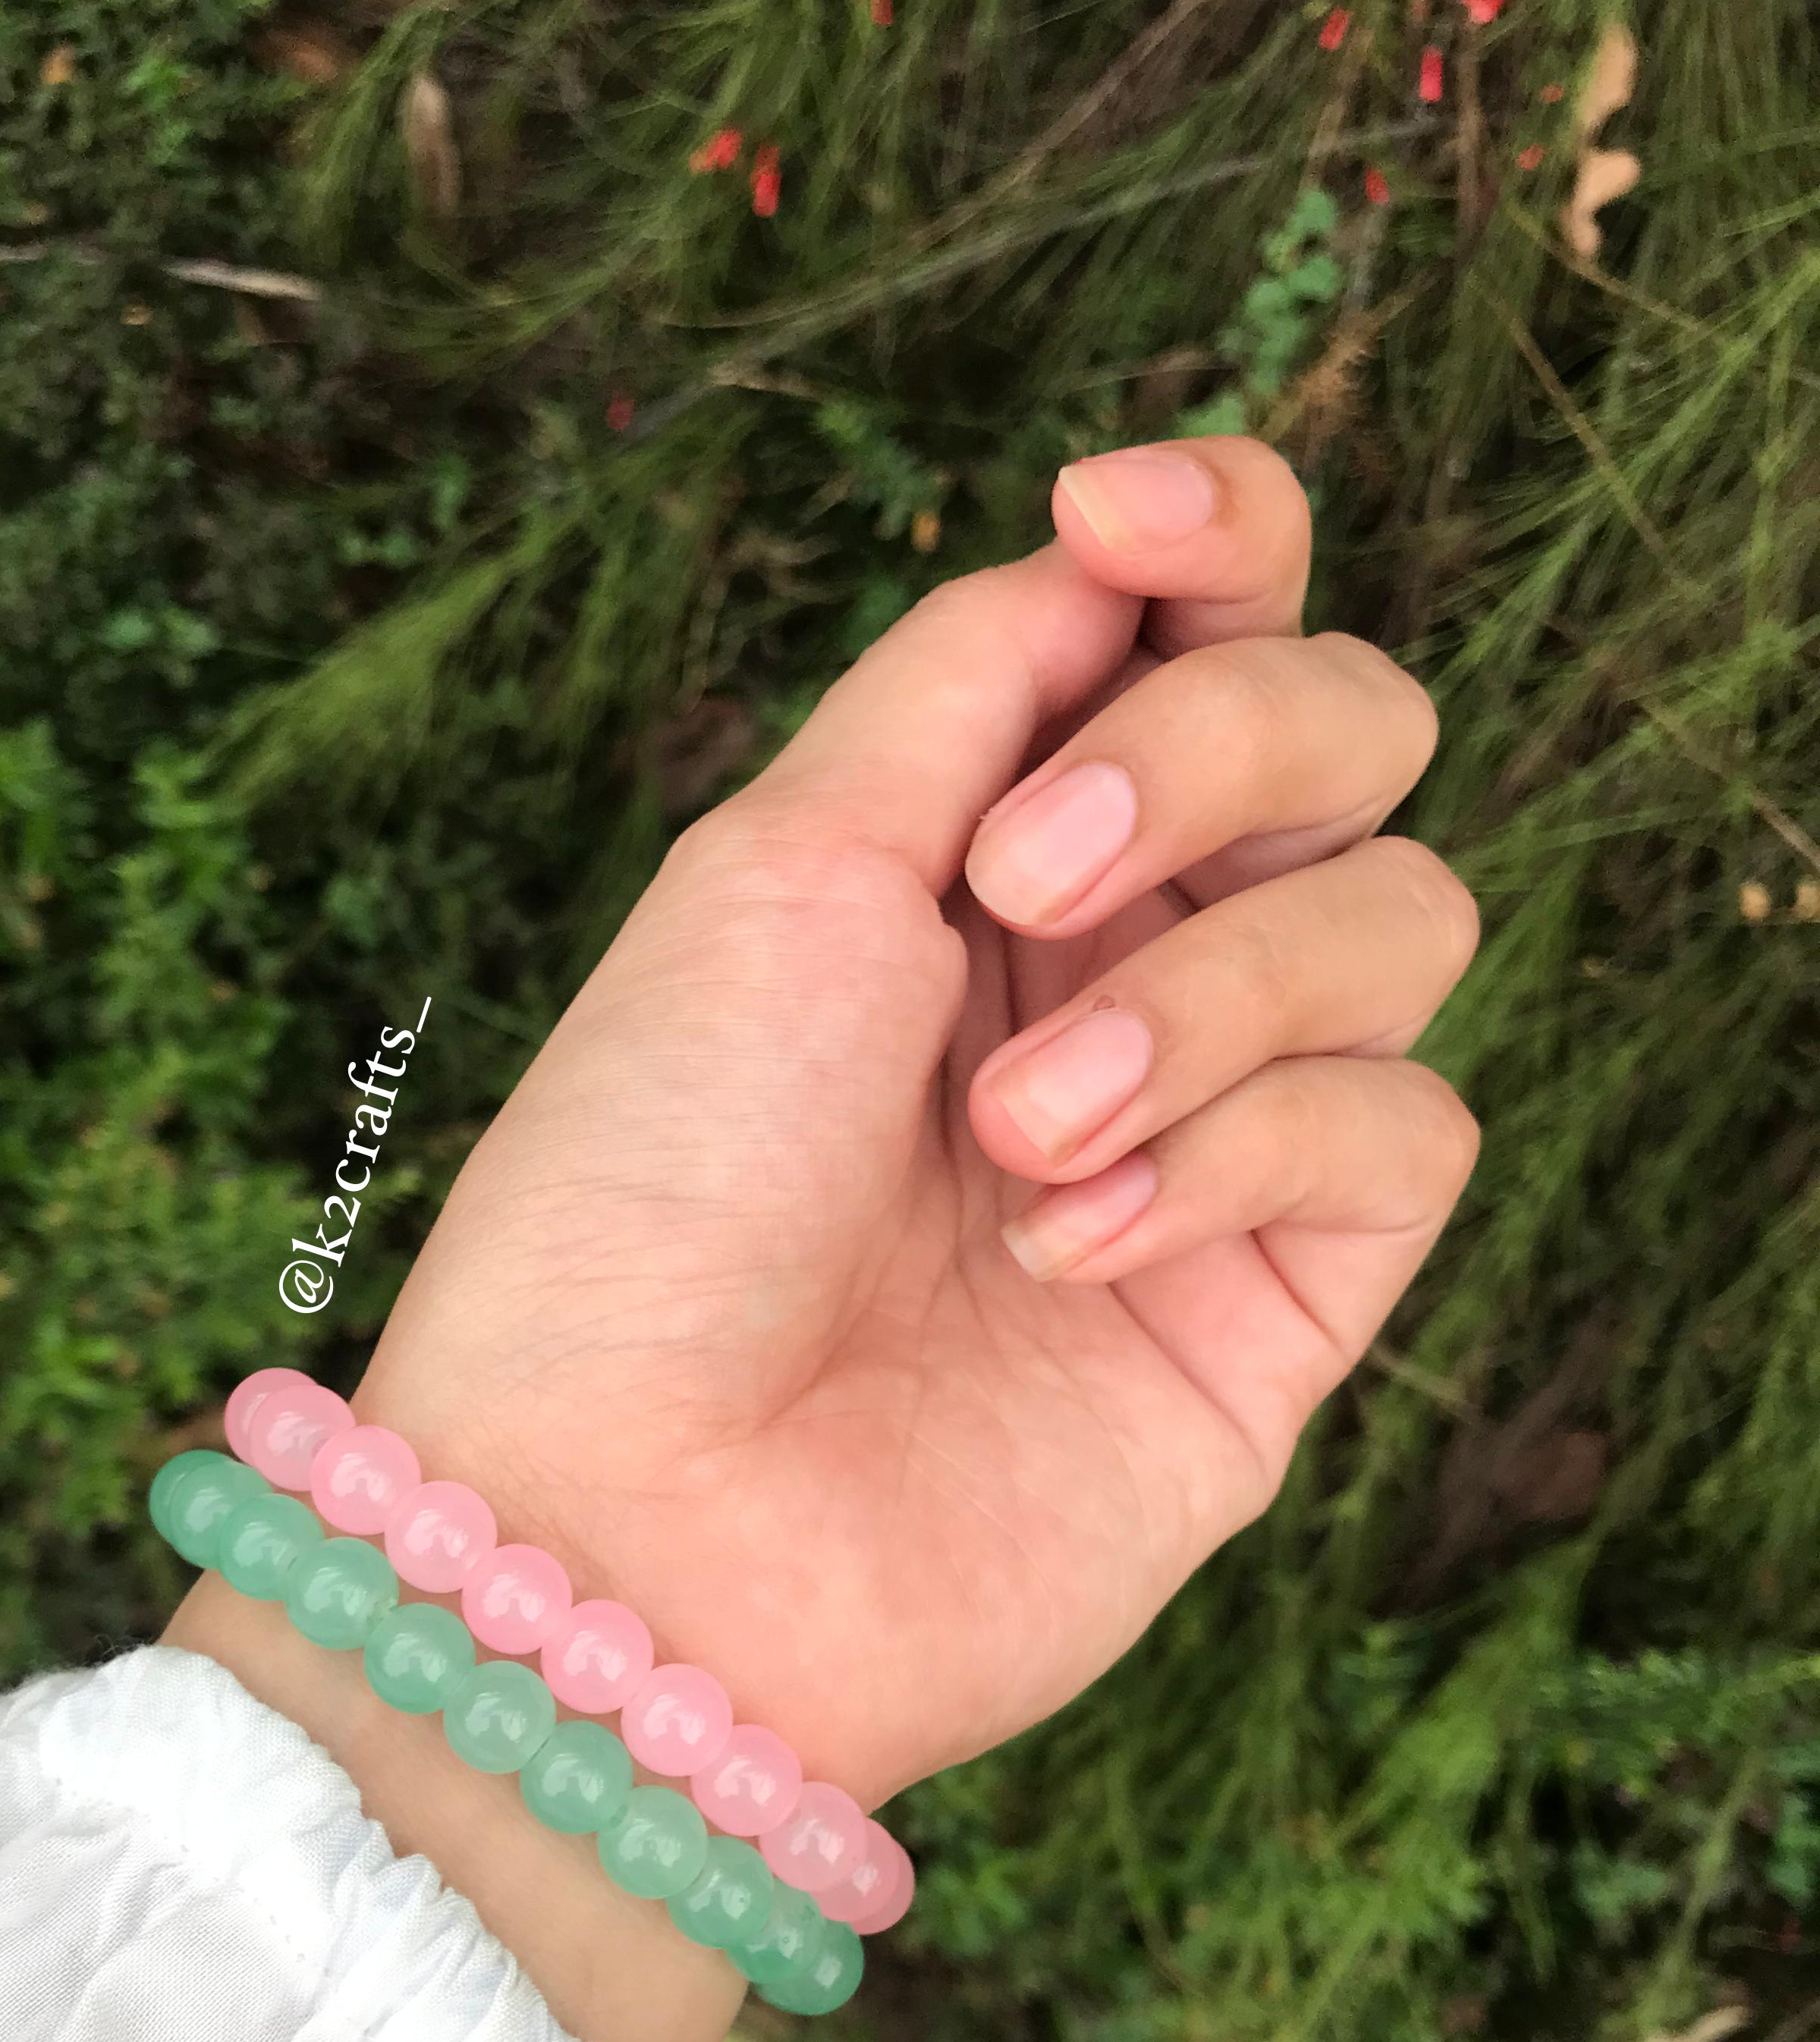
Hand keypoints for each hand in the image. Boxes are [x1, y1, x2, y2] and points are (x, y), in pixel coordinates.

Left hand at [360, 437, 1480, 1814]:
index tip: (1121, 520)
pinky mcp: (1281, 1311)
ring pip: (1402, 920)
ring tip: (1016, 1139)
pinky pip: (1405, 1131)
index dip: (1217, 537)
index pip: (1194, 628)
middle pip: (1348, 733)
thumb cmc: (650, 1192)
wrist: (637, 1520)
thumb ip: (969, 686)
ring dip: (1210, 995)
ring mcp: (1213, 1140)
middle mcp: (1117, 974)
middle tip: (1018, 888)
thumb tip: (1106, 562)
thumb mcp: (779, 865)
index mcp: (977, 854)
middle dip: (1217, 754)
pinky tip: (1070, 1250)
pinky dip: (1246, 1156)